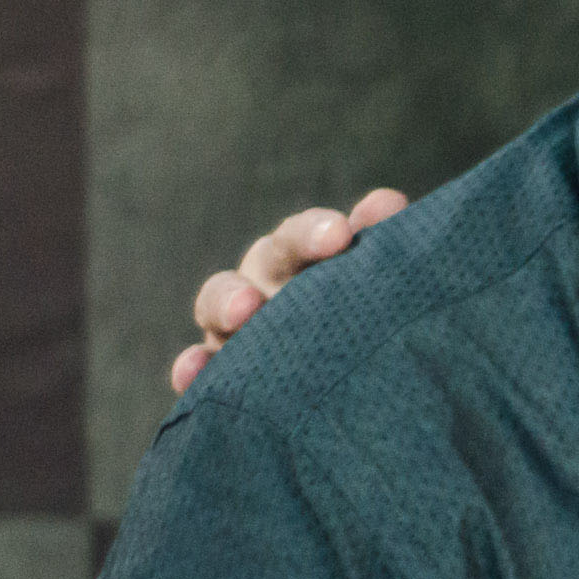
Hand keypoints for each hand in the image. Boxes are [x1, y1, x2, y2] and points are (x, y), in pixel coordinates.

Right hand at [168, 189, 408, 392]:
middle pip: (257, 266)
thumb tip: (388, 201)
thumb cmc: (364, 312)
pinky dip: (191, 369)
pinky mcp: (220, 372)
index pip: (301, 235)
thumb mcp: (374, 279)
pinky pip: (200, 369)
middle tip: (270, 286)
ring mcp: (236, 326)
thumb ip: (380, 244)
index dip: (315, 232)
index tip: (339, 235)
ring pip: (218, 308)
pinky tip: (189, 373)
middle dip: (275, 260)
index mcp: (302, 256)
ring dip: (224, 306)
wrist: (351, 377)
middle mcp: (265, 283)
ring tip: (240, 314)